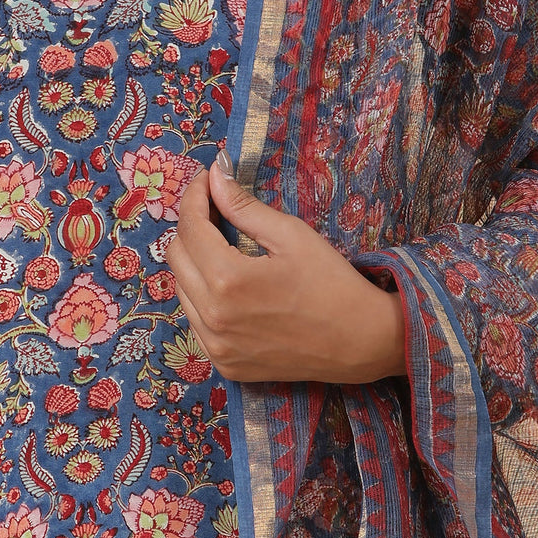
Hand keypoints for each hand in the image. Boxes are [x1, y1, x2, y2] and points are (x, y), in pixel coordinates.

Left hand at [165, 153, 406, 383]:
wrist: (361, 341)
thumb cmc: (331, 282)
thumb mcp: (290, 234)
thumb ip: (244, 206)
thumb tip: (215, 174)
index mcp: (228, 280)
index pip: (190, 226)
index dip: (194, 196)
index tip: (206, 180)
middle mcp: (213, 317)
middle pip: (176, 256)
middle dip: (192, 226)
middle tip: (217, 211)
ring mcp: (216, 346)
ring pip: (181, 288)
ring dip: (195, 262)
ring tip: (225, 248)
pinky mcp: (224, 363)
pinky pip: (195, 320)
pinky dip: (203, 296)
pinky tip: (229, 286)